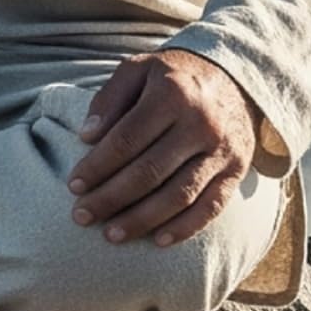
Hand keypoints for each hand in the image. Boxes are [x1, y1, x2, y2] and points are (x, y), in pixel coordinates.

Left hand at [67, 47, 259, 246]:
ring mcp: (222, 151)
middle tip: (82, 216)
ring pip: (179, 195)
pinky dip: (185, 227)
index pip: (126, 139)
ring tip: (111, 235)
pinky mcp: (237, 171)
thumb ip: (109, 99)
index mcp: (171, 94)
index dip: (97, 166)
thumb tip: (86, 136)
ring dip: (143, 220)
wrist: (232, 77)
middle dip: (112, 198)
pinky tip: (158, 240)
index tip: (72, 186)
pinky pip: (211, 207)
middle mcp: (200, 124)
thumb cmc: (172, 76)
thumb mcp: (137, 69)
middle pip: (150, 172)